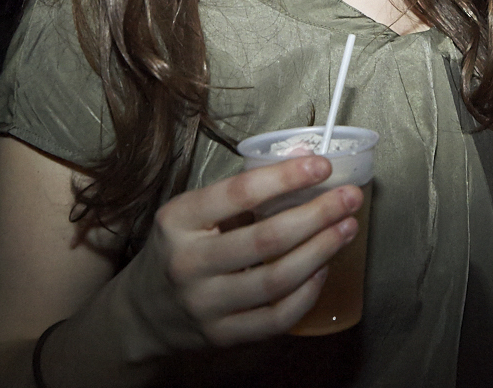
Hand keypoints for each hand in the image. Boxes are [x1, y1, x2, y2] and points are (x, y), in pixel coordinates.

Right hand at [116, 155, 362, 355]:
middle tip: (349, 199)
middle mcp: (188, 263)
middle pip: (265, 239)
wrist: (143, 311)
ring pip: (275, 280)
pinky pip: (275, 318)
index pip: (239, 193)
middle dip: (316, 215)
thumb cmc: (179, 248)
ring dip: (320, 252)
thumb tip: (302, 156)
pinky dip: (306, 294)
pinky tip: (323, 270)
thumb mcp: (193, 211)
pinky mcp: (222, 335)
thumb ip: (245, 188)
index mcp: (178, 220)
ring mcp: (204, 304)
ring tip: (346, 229)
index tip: (322, 166)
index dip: (285, 177)